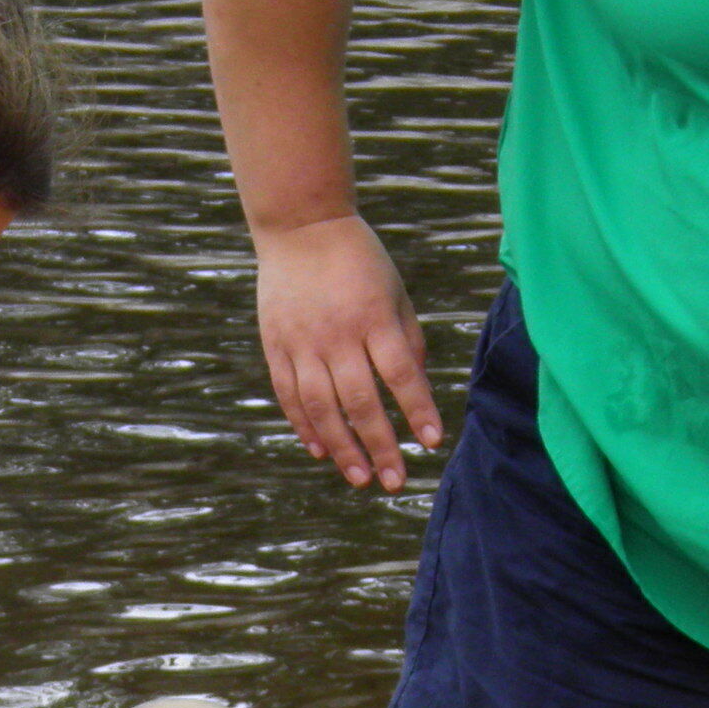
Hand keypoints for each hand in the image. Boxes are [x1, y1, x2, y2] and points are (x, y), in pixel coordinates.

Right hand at [252, 212, 441, 490]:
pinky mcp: (276, 344)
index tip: (431, 442)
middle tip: (394, 481)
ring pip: (322, 406)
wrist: (301, 226)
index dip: (417, 410)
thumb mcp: (395, 293)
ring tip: (359, 478)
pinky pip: (289, 395)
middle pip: (360, 400)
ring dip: (342, 447)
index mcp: (373, 317)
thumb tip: (418, 394)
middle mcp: (336, 333)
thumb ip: (407, 341)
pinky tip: (321, 450)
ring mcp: (302, 341)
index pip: (399, 374)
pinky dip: (305, 426)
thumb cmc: (360, 261)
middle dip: (380, 445)